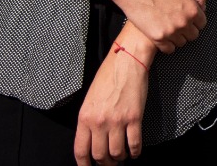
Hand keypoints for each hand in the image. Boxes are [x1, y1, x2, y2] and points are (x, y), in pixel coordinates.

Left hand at [74, 42, 149, 164]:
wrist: (127, 60)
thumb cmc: (108, 76)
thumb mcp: (90, 98)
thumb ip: (89, 120)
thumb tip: (93, 139)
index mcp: (85, 117)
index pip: (81, 151)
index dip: (85, 165)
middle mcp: (99, 122)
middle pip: (100, 156)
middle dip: (105, 163)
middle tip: (110, 162)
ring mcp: (117, 121)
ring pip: (117, 153)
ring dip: (120, 158)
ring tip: (122, 156)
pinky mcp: (134, 118)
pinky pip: (134, 143)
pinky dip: (135, 152)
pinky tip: (135, 151)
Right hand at [108, 0, 206, 52]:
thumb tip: (203, 7)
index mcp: (192, 9)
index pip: (202, 23)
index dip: (195, 20)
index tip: (188, 17)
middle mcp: (183, 22)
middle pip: (193, 35)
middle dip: (188, 29)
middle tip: (179, 22)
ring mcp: (170, 32)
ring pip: (181, 43)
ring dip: (178, 37)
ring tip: (170, 28)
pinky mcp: (157, 38)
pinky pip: (169, 49)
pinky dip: (168, 45)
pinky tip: (164, 36)